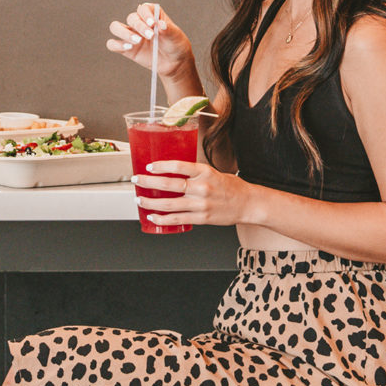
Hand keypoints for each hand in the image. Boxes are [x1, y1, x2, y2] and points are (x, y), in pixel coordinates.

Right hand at [106, 1, 191, 81]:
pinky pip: (112, 44)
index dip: (145, 14)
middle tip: (150, 36)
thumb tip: (160, 25)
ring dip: (123, 33)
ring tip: (137, 41)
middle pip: (131, 18)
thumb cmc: (176, 45)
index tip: (152, 23)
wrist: (174, 63)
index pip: (143, 8)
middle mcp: (139, 23)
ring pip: (115, 27)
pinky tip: (129, 48)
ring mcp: (131, 35)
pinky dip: (117, 45)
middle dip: (139, 26)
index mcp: (152, 15)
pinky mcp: (126, 49)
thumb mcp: (176, 37)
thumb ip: (169, 30)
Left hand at [135, 155, 249, 227]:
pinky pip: (178, 219)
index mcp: (204, 172)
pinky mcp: (202, 218)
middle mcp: (202, 187)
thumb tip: (173, 170)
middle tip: (137, 180)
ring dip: (150, 203)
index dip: (160, 166)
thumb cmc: (231, 187)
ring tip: (139, 200)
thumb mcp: (213, 172)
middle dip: (148, 182)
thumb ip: (195, 172)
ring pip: (169, 204)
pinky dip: (163, 219)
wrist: (248, 204)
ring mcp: (201, 204)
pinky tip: (153, 217)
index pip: (178, 166)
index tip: (149, 167)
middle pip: (168, 184)